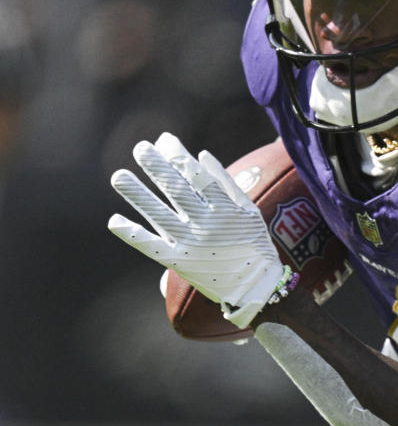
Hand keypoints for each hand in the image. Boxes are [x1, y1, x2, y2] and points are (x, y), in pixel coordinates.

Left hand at [108, 132, 285, 327]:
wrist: (256, 286)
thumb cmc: (254, 243)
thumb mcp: (249, 210)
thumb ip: (225, 182)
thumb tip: (200, 154)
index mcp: (225, 209)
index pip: (197, 175)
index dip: (179, 156)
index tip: (164, 139)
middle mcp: (206, 224)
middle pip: (176, 189)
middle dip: (156, 166)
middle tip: (140, 148)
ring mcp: (191, 243)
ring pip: (158, 213)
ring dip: (137, 194)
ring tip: (118, 175)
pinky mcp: (179, 262)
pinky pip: (151, 247)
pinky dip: (132, 234)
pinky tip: (114, 221)